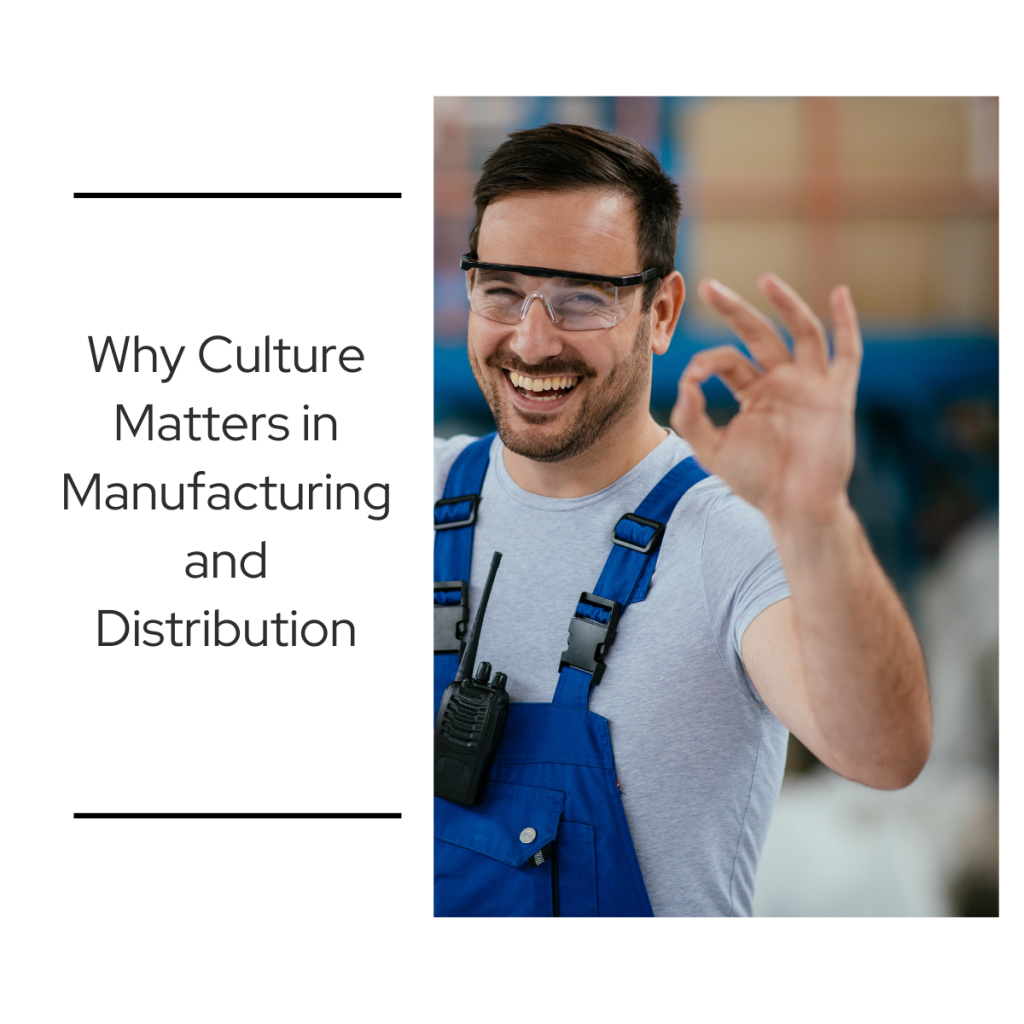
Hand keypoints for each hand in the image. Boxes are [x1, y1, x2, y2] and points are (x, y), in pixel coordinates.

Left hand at [670, 274, 861, 527]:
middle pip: (759, 334)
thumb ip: (692, 419)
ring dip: (785, 303)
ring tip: (764, 279)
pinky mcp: (836, 394)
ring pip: (801, 332)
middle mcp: (782, 382)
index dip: (706, 363)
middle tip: (708, 287)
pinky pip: (847, 353)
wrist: (795, 507)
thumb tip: (684, 384)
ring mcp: (811, 385)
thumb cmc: (757, 482)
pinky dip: (846, 323)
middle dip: (734, 309)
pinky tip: (841, 294)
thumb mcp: (712, 450)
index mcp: (754, 393)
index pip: (728, 361)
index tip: (691, 377)